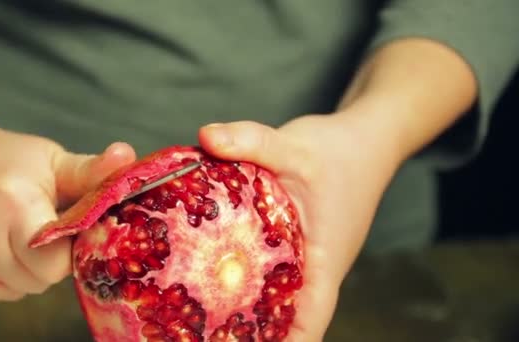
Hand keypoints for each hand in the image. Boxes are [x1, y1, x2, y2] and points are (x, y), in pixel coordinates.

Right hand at [0, 122, 135, 303]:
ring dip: (24, 270)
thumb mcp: (50, 160)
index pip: (58, 260)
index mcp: (12, 202)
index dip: (72, 249)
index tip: (70, 232)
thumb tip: (126, 159)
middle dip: (50, 260)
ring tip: (14, 235)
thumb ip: (91, 171)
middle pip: (38, 279)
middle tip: (41, 229)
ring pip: (15, 290)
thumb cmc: (2, 161)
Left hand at [198, 115, 400, 340]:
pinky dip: (240, 276)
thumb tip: (206, 138)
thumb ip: (253, 141)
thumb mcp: (295, 146)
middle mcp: (312, 270)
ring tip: (193, 312)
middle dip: (247, 331)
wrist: (365, 141)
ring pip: (271, 297)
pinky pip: (264, 271)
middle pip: (282, 320)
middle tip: (198, 332)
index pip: (309, 323)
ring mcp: (302, 259)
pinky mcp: (291, 245)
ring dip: (240, 307)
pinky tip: (203, 269)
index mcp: (323, 263)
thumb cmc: (341, 153)